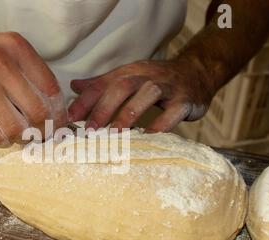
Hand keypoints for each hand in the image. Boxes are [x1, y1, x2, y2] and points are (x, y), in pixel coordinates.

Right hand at [0, 32, 66, 145]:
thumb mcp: (2, 50)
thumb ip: (29, 72)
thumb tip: (54, 108)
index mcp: (14, 47)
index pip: (50, 87)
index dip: (60, 111)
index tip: (60, 123)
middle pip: (37, 111)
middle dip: (45, 130)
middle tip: (44, 135)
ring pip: (16, 129)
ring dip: (23, 138)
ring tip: (22, 135)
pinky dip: (3, 141)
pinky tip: (2, 134)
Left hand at [68, 59, 213, 131]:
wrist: (198, 72)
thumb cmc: (157, 80)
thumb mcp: (130, 77)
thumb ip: (103, 83)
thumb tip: (74, 86)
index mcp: (130, 72)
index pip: (104, 83)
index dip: (86, 100)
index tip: (70, 118)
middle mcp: (147, 76)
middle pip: (123, 86)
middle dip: (104, 107)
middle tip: (91, 129)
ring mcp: (168, 87)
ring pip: (148, 94)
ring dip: (129, 113)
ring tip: (115, 133)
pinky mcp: (185, 100)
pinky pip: (174, 111)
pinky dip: (161, 124)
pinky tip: (148, 137)